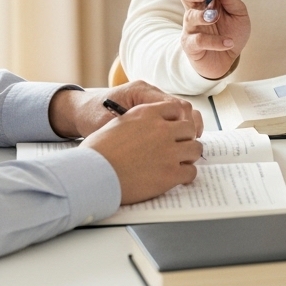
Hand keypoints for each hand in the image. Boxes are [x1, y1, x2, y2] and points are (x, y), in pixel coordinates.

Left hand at [48, 81, 193, 138]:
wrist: (81, 110)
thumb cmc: (91, 116)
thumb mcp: (107, 125)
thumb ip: (129, 131)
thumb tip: (151, 145)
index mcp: (139, 91)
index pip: (174, 105)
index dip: (183, 125)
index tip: (182, 143)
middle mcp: (149, 91)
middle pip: (182, 106)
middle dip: (189, 128)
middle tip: (187, 148)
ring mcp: (151, 98)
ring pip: (181, 111)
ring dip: (185, 128)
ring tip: (184, 147)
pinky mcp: (151, 108)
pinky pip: (172, 116)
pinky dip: (177, 129)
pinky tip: (175, 144)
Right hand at [82, 100, 203, 203]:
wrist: (91, 174)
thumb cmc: (97, 152)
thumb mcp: (116, 123)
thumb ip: (138, 122)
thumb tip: (149, 129)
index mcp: (147, 113)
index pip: (176, 108)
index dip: (177, 120)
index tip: (175, 129)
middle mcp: (161, 129)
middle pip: (189, 128)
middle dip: (185, 138)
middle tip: (179, 147)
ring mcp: (168, 151)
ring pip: (195, 149)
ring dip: (188, 155)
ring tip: (179, 162)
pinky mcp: (170, 174)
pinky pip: (191, 171)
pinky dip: (185, 175)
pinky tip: (177, 177)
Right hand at [179, 0, 249, 79]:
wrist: (228, 60)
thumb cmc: (231, 32)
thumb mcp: (239, 15)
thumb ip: (232, 0)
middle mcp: (196, 10)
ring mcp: (191, 28)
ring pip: (190, 17)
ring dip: (203, 16)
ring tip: (216, 17)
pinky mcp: (190, 45)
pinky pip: (198, 40)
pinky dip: (215, 41)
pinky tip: (228, 42)